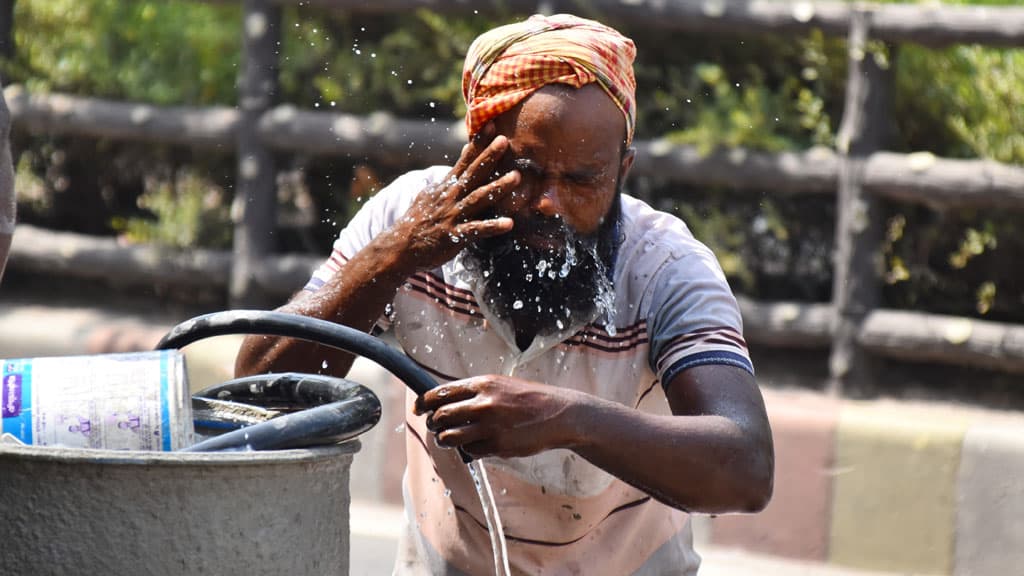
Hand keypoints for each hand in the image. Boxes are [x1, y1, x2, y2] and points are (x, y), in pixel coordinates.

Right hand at [387, 123, 520, 271]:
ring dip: (497, 188)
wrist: (400, 248)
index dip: (478, 143)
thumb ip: (448, 181)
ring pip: (478, 198)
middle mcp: (451, 197)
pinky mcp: (454, 235)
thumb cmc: (418, 222)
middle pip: (473, 173)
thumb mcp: (430, 195)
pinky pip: (476, 230)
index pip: (464, 160)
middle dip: (489, 156)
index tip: (491, 125)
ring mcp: (453, 215)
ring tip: (517, 177)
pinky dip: (492, 226)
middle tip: (505, 140)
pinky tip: (509, 224)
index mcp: (447, 187)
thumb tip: (458, 164)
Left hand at [414, 376, 583, 457]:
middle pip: (441, 416)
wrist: (559, 414)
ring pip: (449, 437)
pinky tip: (476, 445)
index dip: (424, 402)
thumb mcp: (501, 385)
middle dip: (433, 423)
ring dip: (444, 439)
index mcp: (483, 384)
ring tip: (448, 438)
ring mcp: (491, 426)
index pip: (441, 393)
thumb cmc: (529, 399)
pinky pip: (469, 451)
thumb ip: (475, 391)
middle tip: (434, 426)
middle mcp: (484, 403)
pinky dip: (468, 450)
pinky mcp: (498, 446)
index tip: (419, 409)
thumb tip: (445, 401)